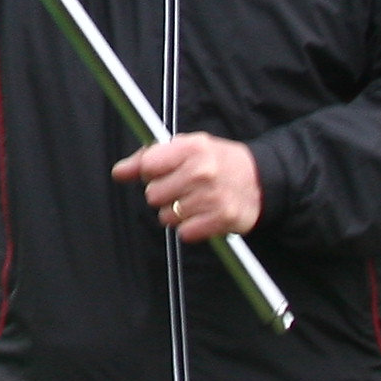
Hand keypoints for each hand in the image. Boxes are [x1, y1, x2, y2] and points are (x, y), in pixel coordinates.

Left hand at [113, 132, 262, 241]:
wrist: (261, 180)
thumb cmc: (218, 162)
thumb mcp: (187, 147)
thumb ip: (149, 157)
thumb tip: (119, 171)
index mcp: (192, 147)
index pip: (148, 166)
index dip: (150, 173)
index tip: (162, 173)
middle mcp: (201, 171)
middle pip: (153, 195)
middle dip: (164, 195)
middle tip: (183, 188)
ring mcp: (212, 196)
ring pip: (167, 217)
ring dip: (177, 213)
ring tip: (195, 201)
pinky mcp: (221, 219)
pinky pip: (184, 233)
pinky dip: (190, 228)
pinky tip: (203, 214)